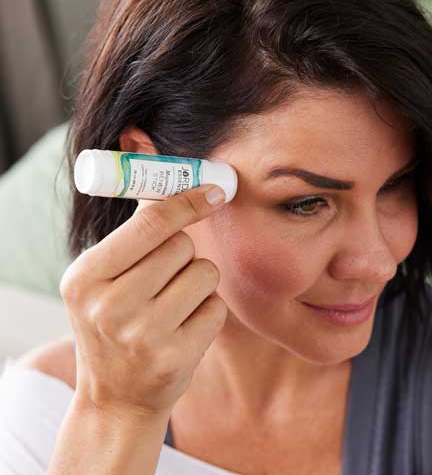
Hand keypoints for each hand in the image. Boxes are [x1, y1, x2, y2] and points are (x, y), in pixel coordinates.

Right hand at [59, 184, 227, 419]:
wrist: (116, 397)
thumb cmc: (113, 324)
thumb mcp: (103, 278)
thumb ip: (133, 228)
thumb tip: (157, 162)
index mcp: (85, 277)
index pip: (151, 222)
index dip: (188, 201)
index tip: (216, 191)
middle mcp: (109, 306)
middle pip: (183, 245)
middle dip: (183, 254)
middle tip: (164, 279)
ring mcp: (143, 335)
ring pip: (205, 272)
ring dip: (198, 282)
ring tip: (172, 305)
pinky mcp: (176, 357)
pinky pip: (217, 306)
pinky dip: (208, 310)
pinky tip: (184, 328)